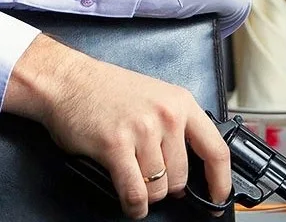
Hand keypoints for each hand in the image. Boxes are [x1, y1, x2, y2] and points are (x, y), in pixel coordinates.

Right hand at [4, 35, 231, 218]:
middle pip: (181, 177)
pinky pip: (135, 193)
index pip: (215, 149)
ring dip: (146, 195)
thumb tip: (187, 168)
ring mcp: (142, 130)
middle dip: (166, 187)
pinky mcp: (116, 146)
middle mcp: (166, 115)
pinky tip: (130, 203)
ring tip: (133, 181)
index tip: (218, 197)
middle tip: (151, 180)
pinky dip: (133, 206)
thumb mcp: (153, 97)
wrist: (66, 80)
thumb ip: (174, 127)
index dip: (220, 181)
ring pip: (158, 189)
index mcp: (180, 102)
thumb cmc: (104, 90)